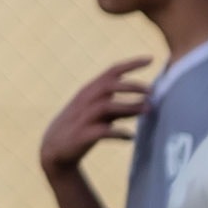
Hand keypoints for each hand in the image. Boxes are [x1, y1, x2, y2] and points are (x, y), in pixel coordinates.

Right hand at [41, 58, 150, 176]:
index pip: (111, 72)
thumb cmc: (83, 127)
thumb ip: (122, 109)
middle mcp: (86, 100)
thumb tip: (148, 105)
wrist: (55, 148)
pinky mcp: (83, 135)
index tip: (150, 58)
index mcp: (91, 91)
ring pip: (106, 106)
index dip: (131, 64)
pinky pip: (102, 131)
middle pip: (108, 86)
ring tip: (148, 110)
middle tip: (152, 90)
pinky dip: (118, 132)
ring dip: (128, 107)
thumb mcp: (103, 115)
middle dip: (131, 86)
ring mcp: (83, 117)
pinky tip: (130, 137)